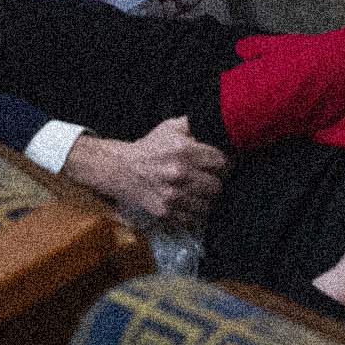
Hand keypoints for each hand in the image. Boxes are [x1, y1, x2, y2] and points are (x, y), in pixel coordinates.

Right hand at [64, 117, 227, 228]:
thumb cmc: (151, 148)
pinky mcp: (166, 212)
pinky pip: (193, 219)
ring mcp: (172, 196)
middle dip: (216, 182)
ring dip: (206, 199)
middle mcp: (179, 174)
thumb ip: (196, 125)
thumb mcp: (171, 127)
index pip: (222, 163)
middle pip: (217, 186)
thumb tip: (222, 126)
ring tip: (200, 192)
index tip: (219, 165)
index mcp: (183, 150)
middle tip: (210, 179)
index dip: (224, 163)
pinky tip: (190, 203)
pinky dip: (195, 213)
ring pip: (208, 205)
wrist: (120, 169)